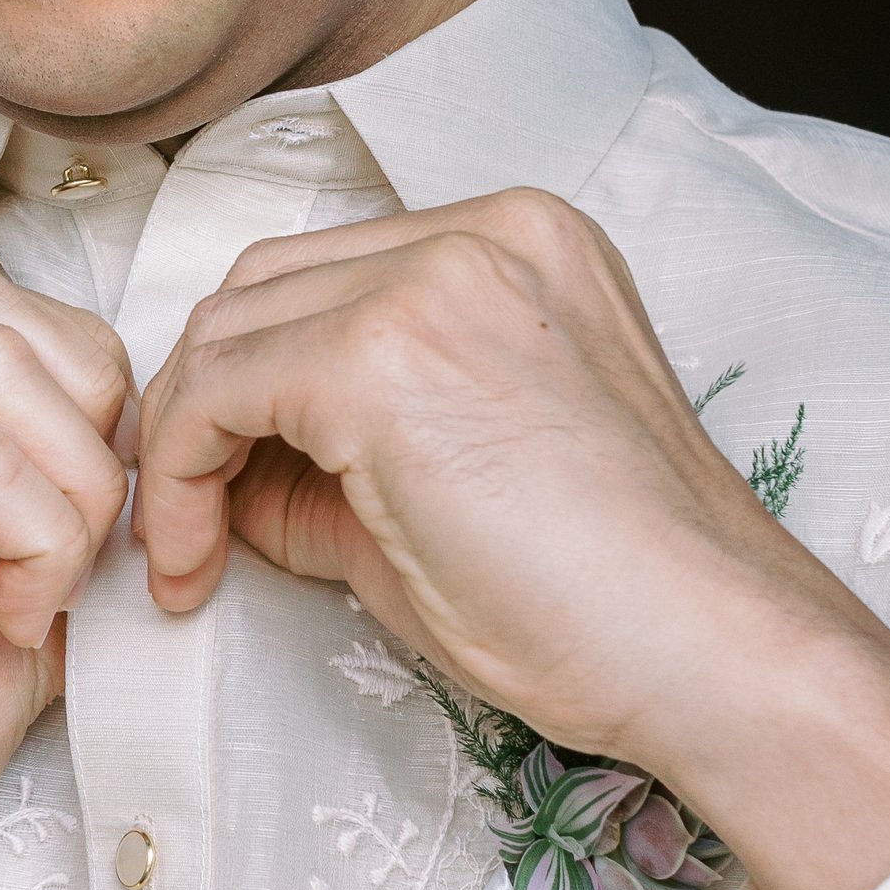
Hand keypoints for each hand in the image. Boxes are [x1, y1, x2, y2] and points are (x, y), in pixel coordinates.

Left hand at [132, 188, 889, 889]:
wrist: (710, 653)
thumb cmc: (609, 601)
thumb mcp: (455, 487)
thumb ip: (338, 452)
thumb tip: (223, 476)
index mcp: (519, 244)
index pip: (327, 280)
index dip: (254, 386)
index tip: (224, 495)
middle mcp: (480, 235)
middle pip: (263, 290)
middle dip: (206, 407)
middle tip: (189, 526)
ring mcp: (433, 281)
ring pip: (227, 332)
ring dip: (185, 444)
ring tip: (195, 555)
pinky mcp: (379, 354)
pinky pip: (216, 395)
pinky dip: (179, 476)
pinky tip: (197, 562)